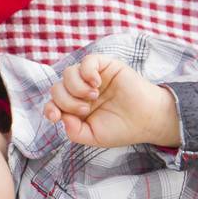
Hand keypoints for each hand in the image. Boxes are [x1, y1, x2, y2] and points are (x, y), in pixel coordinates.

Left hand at [43, 53, 179, 148]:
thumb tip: (61, 117)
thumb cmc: (121, 129)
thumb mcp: (93, 137)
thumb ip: (74, 131)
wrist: (147, 120)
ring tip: (93, 97)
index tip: (56, 116)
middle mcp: (81, 91)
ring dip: (76, 87)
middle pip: (57, 88)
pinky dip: (86, 71)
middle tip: (85, 109)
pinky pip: (87, 61)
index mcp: (75, 108)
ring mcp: (92, 78)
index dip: (50, 108)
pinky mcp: (105, 66)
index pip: (53, 103)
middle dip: (66, 101)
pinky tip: (96, 83)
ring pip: (68, 73)